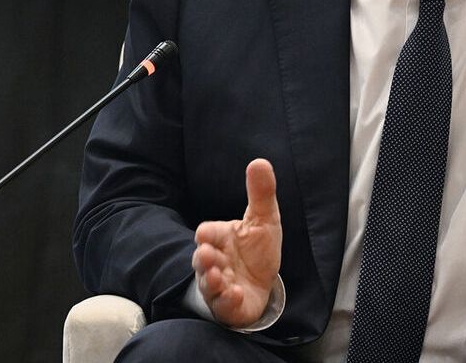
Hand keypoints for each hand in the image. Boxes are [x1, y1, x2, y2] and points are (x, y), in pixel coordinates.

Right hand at [192, 158, 282, 327]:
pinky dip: (228, 300)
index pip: (206, 233)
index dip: (206, 234)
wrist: (261, 284)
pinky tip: (236, 294)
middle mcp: (215, 262)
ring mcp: (220, 285)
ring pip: (208, 284)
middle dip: (204, 259)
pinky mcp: (229, 306)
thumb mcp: (264, 219)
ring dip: (211, 280)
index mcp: (219, 239)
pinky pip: (223, 305)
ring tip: (217, 276)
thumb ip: (261, 193)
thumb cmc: (255, 250)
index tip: (207, 235)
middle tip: (207, 255)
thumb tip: (260, 161)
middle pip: (201, 260)